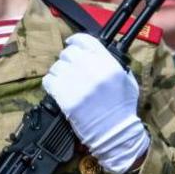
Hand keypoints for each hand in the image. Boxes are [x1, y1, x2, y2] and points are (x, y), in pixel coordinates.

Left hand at [43, 33, 149, 173]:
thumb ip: (111, 63)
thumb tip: (95, 52)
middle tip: (69, 67)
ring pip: (57, 66)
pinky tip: (57, 88)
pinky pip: (48, 81)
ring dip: (59, 72)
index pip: (86, 40)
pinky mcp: (65, 97)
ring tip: (65, 81)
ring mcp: (77, 83)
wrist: (115, 133)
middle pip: (69, 53)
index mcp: (109, 64)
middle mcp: (92, 70)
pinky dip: (50, 83)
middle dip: (67, 59)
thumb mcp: (126, 80)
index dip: (75, 41)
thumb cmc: (122, 108)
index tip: (71, 44)